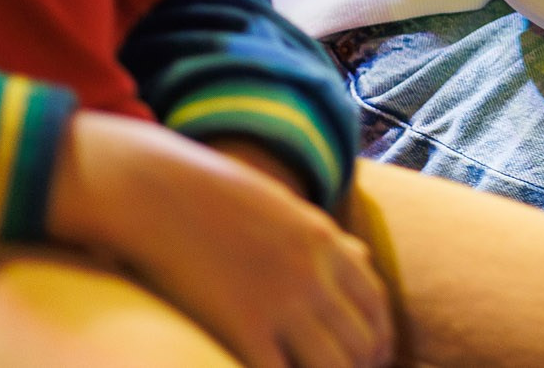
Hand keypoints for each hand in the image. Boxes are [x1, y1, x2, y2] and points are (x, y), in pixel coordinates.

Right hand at [48, 111, 392, 367]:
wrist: (164, 193)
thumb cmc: (219, 202)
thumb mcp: (289, 210)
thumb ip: (328, 238)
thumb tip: (363, 256)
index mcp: (327, 244)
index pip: (375, 304)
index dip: (379, 340)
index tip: (373, 359)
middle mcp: (314, 275)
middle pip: (361, 340)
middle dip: (362, 367)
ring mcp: (282, 303)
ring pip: (333, 364)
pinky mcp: (243, 327)